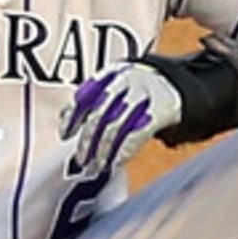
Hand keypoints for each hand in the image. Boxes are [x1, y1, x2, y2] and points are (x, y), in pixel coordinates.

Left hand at [58, 62, 181, 173]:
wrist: (173, 84)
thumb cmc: (134, 90)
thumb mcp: (112, 86)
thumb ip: (89, 99)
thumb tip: (63, 117)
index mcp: (110, 73)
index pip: (85, 94)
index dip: (72, 116)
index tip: (65, 135)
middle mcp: (126, 80)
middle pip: (99, 113)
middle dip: (87, 140)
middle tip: (81, 160)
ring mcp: (144, 94)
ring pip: (116, 125)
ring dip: (103, 150)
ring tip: (98, 165)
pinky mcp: (161, 109)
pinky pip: (138, 133)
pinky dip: (124, 151)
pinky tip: (116, 162)